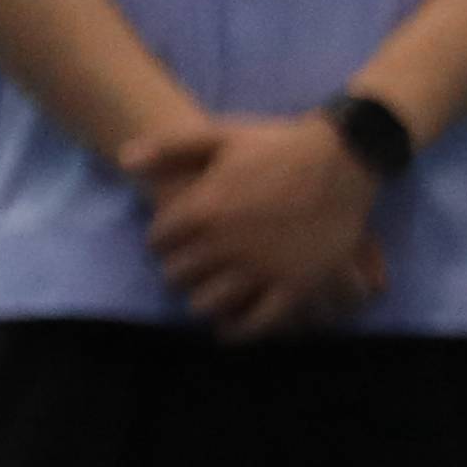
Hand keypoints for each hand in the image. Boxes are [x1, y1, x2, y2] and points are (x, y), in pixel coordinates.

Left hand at [127, 111, 387, 338]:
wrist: (343, 155)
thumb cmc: (277, 143)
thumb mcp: (220, 135)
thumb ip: (169, 146)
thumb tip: (123, 160)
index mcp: (203, 209)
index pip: (158, 240)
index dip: (160, 240)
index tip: (169, 240)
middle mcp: (227, 243)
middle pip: (178, 275)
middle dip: (178, 272)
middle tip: (185, 270)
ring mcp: (262, 267)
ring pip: (209, 303)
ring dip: (202, 301)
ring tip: (204, 296)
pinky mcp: (298, 285)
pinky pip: (260, 322)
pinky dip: (240, 331)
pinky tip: (229, 331)